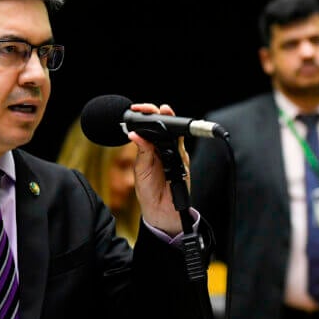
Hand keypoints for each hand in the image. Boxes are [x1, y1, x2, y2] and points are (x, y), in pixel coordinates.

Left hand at [128, 102, 190, 235]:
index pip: (147, 128)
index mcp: (148, 149)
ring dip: (169, 120)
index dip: (144, 117)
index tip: (136, 109)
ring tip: (163, 112)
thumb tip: (135, 134)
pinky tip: (167, 135)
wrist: (162, 210)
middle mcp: (162, 148)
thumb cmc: (149, 191)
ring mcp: (174, 153)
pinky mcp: (183, 160)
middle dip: (158, 113)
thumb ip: (142, 152)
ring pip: (174, 132)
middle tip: (152, 108)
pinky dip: (175, 139)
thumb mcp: (141, 171)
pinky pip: (180, 146)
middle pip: (162, 126)